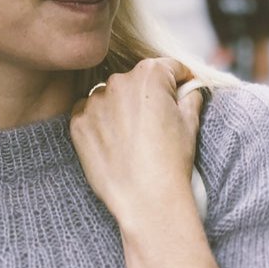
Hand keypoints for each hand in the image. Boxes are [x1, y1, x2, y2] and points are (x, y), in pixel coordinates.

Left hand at [70, 58, 203, 232]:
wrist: (146, 199)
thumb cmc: (171, 162)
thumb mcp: (190, 124)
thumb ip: (190, 97)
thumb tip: (190, 90)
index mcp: (150, 75)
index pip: (168, 67)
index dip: (180, 80)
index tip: (182, 92)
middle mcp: (119, 82)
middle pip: (136, 80)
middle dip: (147, 95)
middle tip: (156, 123)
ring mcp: (94, 102)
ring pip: (110, 96)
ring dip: (120, 108)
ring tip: (133, 138)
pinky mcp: (78, 124)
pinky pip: (89, 114)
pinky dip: (100, 123)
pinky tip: (114, 144)